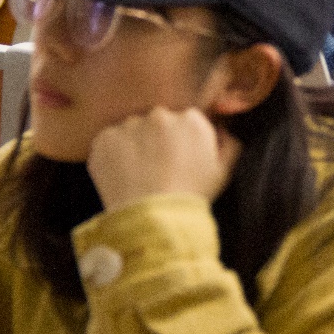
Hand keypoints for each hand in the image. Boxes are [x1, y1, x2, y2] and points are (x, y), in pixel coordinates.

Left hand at [87, 107, 239, 212]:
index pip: (186, 120)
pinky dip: (113, 155)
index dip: (182, 140)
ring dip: (135, 146)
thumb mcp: (224, 171)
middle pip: (158, 122)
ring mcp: (130, 126)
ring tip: (139, 175)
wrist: (153, 218)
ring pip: (133, 130)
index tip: (179, 158)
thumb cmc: (191, 197)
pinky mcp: (105, 139)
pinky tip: (123, 176)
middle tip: (158, 168)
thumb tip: (223, 129)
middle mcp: (160, 115)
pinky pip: (109, 142)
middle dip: (157, 139)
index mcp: (191, 120)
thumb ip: (228, 142)